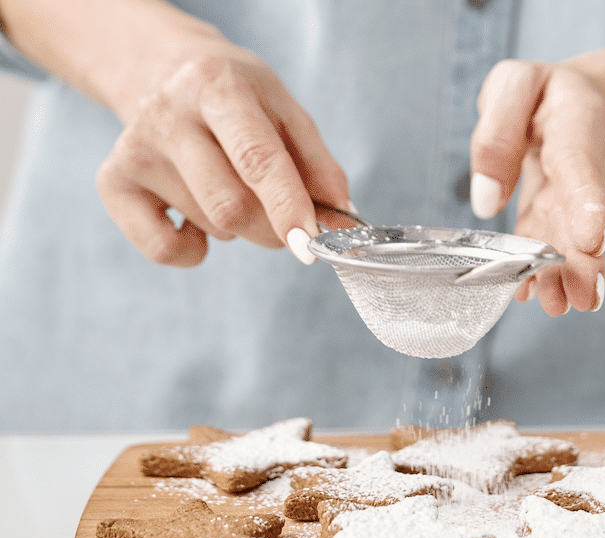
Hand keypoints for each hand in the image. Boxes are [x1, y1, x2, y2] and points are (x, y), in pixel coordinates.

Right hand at [96, 41, 349, 266]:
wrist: (164, 70)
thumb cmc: (238, 100)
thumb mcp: (286, 112)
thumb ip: (319, 166)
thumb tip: (341, 219)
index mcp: (221, 88)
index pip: (256, 158)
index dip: (287, 206)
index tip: (310, 243)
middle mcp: (170, 114)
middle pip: (230, 206)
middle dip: (271, 228)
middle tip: (283, 220)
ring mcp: (135, 149)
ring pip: (209, 226)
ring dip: (236, 227)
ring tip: (228, 187)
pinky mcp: (113, 181)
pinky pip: (163, 249)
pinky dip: (192, 250)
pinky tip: (195, 218)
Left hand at [470, 58, 604, 314]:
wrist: (593, 105)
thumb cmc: (547, 94)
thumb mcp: (514, 85)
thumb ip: (497, 132)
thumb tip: (485, 201)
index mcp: (576, 129)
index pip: (582, 169)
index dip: (588, 205)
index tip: (592, 240)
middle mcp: (583, 172)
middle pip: (582, 219)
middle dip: (582, 260)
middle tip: (583, 295)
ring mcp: (573, 202)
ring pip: (569, 242)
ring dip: (566, 277)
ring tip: (561, 306)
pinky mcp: (558, 219)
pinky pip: (552, 247)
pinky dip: (546, 274)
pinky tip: (533, 296)